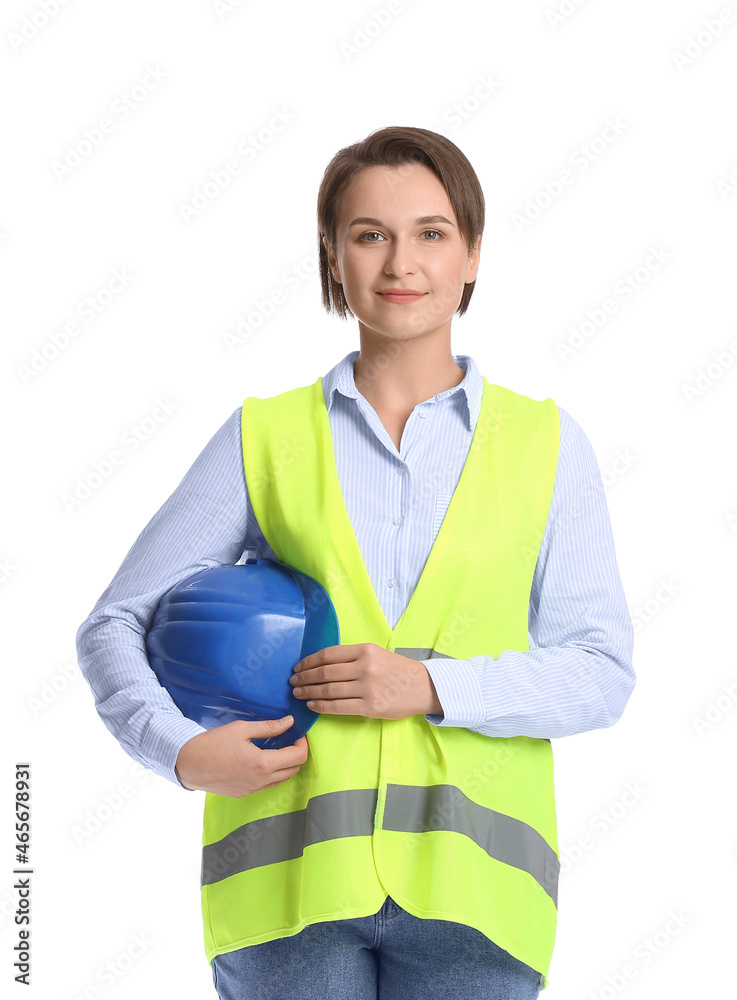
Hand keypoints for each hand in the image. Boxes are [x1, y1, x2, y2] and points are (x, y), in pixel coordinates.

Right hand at [175, 717, 308, 796]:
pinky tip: (262, 760)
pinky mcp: (244, 793)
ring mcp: (253, 790)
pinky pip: (268, 785)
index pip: (298, 756)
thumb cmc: (213, 743)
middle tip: (289, 739)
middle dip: (296, 753)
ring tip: (276, 748)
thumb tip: (289, 722)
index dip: (303, 743)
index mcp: (263, 764)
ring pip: (282, 779)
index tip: (297, 733)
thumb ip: (269, 727)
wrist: (188, 764)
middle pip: (294, 769)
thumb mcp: (242, 729)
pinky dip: (273, 773)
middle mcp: (261, 781)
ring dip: (286, 764)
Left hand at [290, 643, 442, 719]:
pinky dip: (321, 705)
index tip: (298, 667)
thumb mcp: (376, 653)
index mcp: (365, 650)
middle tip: (293, 682)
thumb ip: (352, 657)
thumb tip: (320, 664)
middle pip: (324, 673)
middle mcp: (365, 667)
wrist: (423, 687)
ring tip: (298, 694)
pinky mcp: (370, 707)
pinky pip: (338, 707)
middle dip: (304, 677)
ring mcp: (367, 688)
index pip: (328, 655)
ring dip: (309, 692)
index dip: (309, 661)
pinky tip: (312, 704)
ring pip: (328, 690)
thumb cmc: (397, 669)